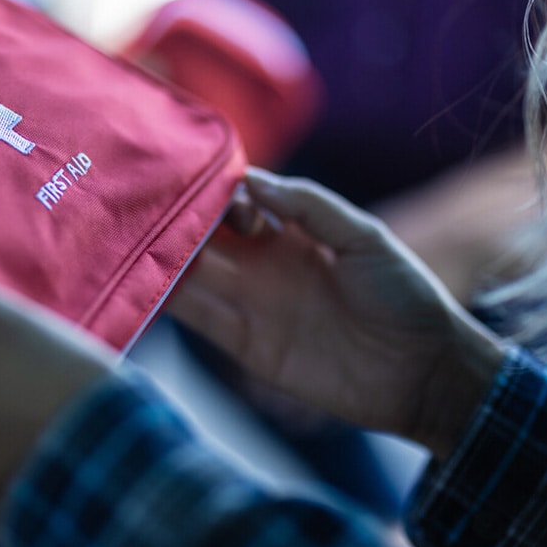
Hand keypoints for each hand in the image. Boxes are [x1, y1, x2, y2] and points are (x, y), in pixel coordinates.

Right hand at [168, 168, 505, 457]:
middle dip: (172, 219)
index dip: (209, 189)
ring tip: (122, 236)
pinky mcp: (246, 345)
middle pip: (203, 236)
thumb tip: (251, 179)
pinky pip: (199, 319)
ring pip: (190, 274)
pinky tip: (139, 280)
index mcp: (291, 232)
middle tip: (135, 201)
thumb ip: (309, 205)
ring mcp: (251, 304)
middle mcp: (262, 264)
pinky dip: (166, 302)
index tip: (184, 176)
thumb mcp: (363, 236)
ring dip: (159, 258)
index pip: (235, 202)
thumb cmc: (404, 294)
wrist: (424, 371)